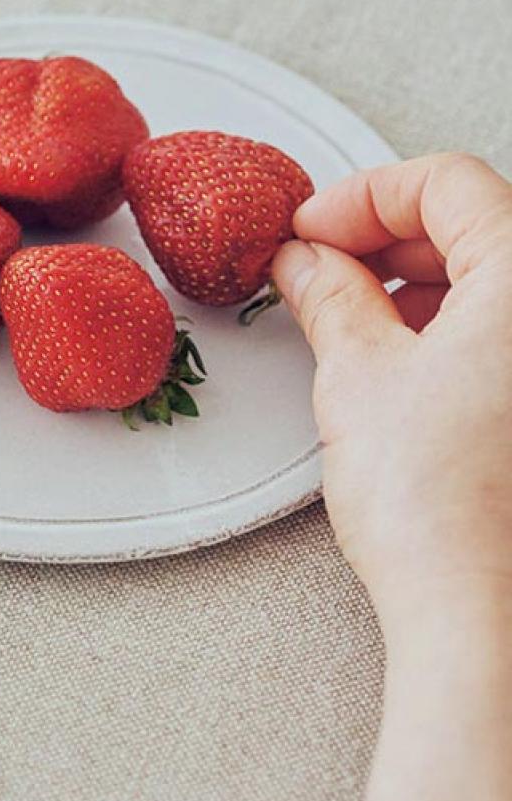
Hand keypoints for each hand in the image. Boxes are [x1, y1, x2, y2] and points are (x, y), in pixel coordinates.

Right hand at [273, 152, 511, 634]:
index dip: (364, 196)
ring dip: (419, 284)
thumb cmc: (443, 511)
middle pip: (478, 225)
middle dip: (388, 238)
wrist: (484, 618)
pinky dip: (454, 328)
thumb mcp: (358, 375)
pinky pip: (509, 334)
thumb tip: (308, 262)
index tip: (311, 229)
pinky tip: (402, 362)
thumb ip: (329, 295)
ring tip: (352, 321)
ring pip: (495, 279)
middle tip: (320, 268)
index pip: (448, 183)